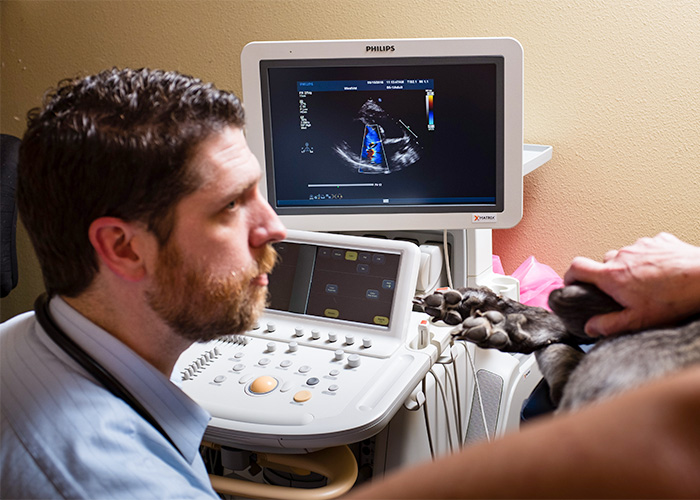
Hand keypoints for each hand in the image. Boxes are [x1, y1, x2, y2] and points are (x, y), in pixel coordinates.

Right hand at [564, 233, 699, 335]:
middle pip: (603, 262)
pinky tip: (661, 271)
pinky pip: (645, 248)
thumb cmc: (674, 298)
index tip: (572, 283)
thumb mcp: (638, 320)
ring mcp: (640, 245)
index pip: (577, 267)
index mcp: (612, 276)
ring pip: (625, 254)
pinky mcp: (658, 240)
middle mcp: (622, 256)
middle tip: (621, 291)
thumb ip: (609, 324)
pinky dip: (648, 258)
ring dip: (629, 266)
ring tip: (646, 282)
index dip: (570, 275)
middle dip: (608, 276)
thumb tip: (590, 327)